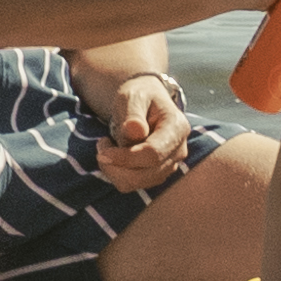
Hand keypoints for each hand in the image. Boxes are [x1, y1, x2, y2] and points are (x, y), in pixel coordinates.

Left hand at [94, 71, 192, 193]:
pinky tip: (115, 154)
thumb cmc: (138, 96)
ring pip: (136, 183)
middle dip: (116, 165)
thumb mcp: (132, 97)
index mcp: (177, 127)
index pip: (153, 154)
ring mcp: (170, 165)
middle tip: (101, 144)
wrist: (144, 102)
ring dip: (114, 169)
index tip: (102, 151)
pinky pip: (132, 184)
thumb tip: (135, 132)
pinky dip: (117, 172)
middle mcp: (179, 150)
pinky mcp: (157, 174)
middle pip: (146, 174)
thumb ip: (133, 114)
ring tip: (108, 145)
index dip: (126, 157)